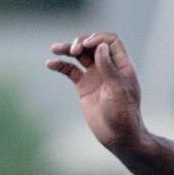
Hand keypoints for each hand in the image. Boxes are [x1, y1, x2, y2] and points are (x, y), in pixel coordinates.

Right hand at [46, 32, 145, 150]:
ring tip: (54, 49)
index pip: (110, 41)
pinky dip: (60, 66)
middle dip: (80, 43)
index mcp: (121, 65)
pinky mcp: (83, 86)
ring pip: (79, 56)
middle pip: (92, 45)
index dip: (97, 38)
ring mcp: (95, 76)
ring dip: (67, 50)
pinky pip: (70, 71)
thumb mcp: (117, 90)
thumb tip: (99, 46)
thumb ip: (108, 67)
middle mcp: (108, 67)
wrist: (118, 136)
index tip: (87, 45)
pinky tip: (50, 63)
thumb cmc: (124, 114)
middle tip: (73, 50)